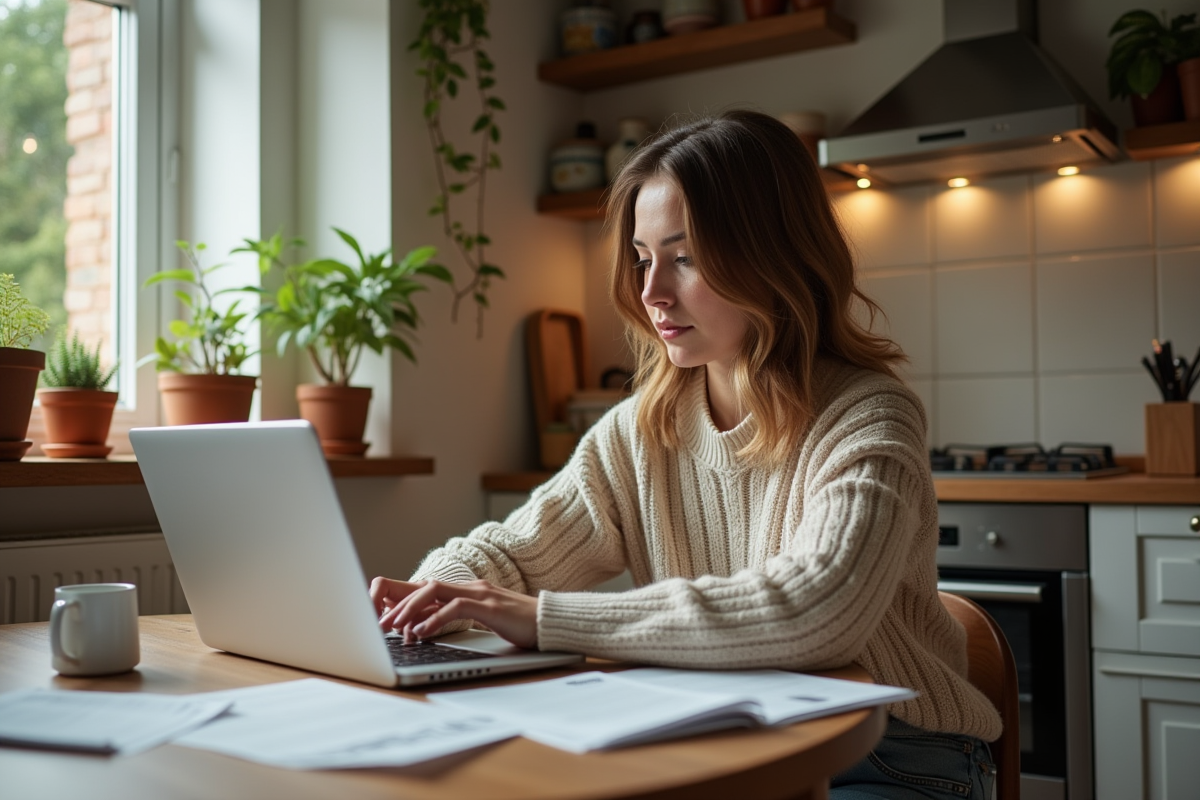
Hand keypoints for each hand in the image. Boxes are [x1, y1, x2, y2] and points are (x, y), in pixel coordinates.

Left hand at [369, 576, 538, 649]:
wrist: (551, 623)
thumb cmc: (520, 626)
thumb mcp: (485, 620)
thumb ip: (462, 618)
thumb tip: (430, 630)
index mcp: (468, 591)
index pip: (428, 589)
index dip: (404, 600)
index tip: (386, 618)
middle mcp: (471, 587)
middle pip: (425, 587)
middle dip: (400, 605)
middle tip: (382, 624)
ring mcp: (481, 594)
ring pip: (435, 591)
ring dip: (411, 609)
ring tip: (396, 628)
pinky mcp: (491, 607)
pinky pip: (456, 607)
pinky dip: (436, 618)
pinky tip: (423, 632)